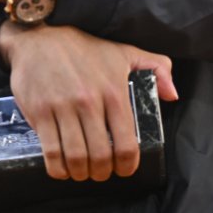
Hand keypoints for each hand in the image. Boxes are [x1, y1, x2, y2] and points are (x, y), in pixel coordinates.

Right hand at [0, 23, 177, 182]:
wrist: (39, 38)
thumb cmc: (83, 49)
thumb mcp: (124, 52)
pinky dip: (58, 169)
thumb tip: (172, 95)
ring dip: (80, 173)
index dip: (127, 166)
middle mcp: (89, 101)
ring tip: (81, 171)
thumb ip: (156, 68)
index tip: (123, 169)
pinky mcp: (40, 112)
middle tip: (100, 171)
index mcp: (113, 91)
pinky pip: (51, 153)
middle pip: (100, 157)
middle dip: (102, 173)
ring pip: (76, 158)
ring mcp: (62, 107)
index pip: (127, 145)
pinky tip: (61, 168)